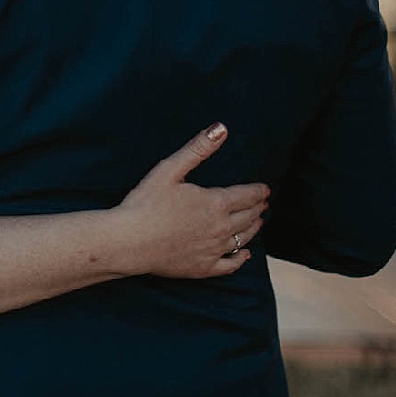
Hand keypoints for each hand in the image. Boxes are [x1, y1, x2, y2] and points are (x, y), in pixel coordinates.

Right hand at [99, 123, 268, 279]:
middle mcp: (220, 228)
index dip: (258, 191)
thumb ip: (197, 149)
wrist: (129, 242)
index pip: (246, 195)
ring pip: (243, 239)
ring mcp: (213, 250)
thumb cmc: (145, 203)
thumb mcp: (169, 169)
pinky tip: (245, 255)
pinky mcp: (203, 268)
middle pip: (248, 217)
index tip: (265, 189)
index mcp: (215, 203)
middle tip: (264, 203)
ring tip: (258, 222)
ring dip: (253, 229)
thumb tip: (221, 128)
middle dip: (258, 208)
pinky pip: (230, 265)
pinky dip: (241, 259)